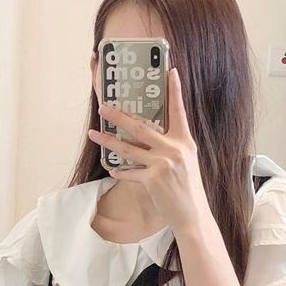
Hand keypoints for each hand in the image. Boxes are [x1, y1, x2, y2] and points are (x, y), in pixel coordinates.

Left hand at [88, 67, 213, 237]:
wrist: (192, 214)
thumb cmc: (188, 188)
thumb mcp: (187, 161)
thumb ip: (172, 146)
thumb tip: (153, 136)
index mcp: (184, 140)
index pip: (179, 111)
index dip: (175, 91)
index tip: (171, 72)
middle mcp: (174, 148)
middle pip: (140, 126)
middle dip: (118, 116)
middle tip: (103, 107)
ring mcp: (162, 163)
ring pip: (128, 148)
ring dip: (108, 140)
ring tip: (93, 133)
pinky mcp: (153, 179)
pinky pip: (130, 172)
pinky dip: (120, 171)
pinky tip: (112, 169)